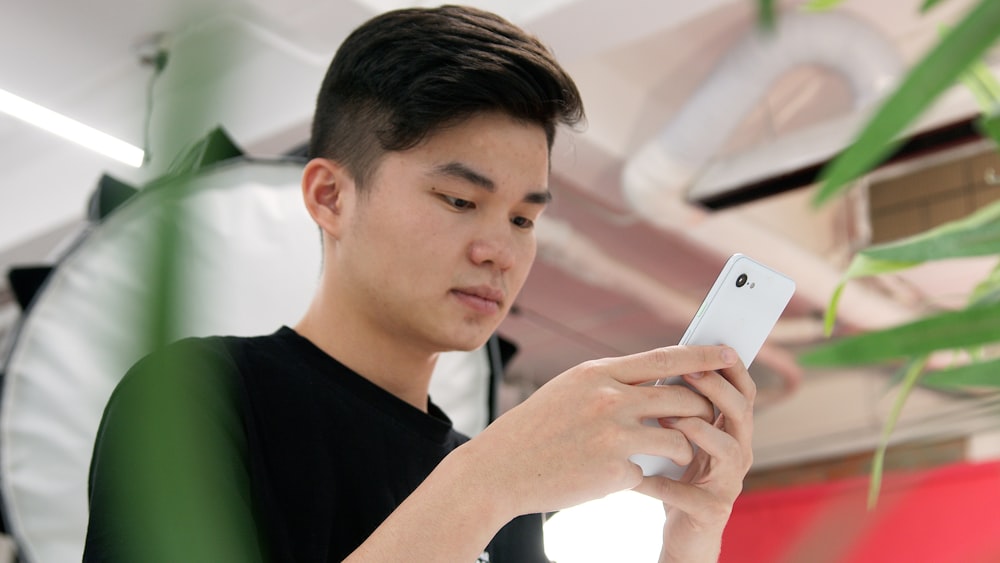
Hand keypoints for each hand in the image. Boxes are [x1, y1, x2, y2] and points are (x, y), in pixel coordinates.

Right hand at [459, 345, 738, 518]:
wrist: (498, 468)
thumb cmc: (536, 428)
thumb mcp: (571, 390)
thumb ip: (613, 383)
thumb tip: (660, 380)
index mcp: (598, 372)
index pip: (666, 358)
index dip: (703, 356)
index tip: (731, 353)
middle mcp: (609, 398)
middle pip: (683, 398)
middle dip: (701, 409)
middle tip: (706, 416)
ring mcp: (612, 435)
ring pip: (678, 438)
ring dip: (683, 448)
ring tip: (671, 453)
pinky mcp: (613, 470)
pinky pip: (650, 471)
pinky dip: (643, 475)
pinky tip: (619, 475)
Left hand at [632, 358, 755, 562]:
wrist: (682, 533)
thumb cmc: (676, 476)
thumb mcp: (679, 436)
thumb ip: (678, 406)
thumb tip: (663, 363)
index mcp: (731, 430)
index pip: (742, 391)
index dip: (730, 368)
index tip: (710, 344)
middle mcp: (739, 453)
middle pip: (741, 412)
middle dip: (716, 389)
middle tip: (688, 372)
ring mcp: (729, 483)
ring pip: (727, 449)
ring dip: (695, 429)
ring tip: (664, 421)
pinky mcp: (712, 511)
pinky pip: (688, 493)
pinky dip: (660, 483)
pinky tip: (636, 476)